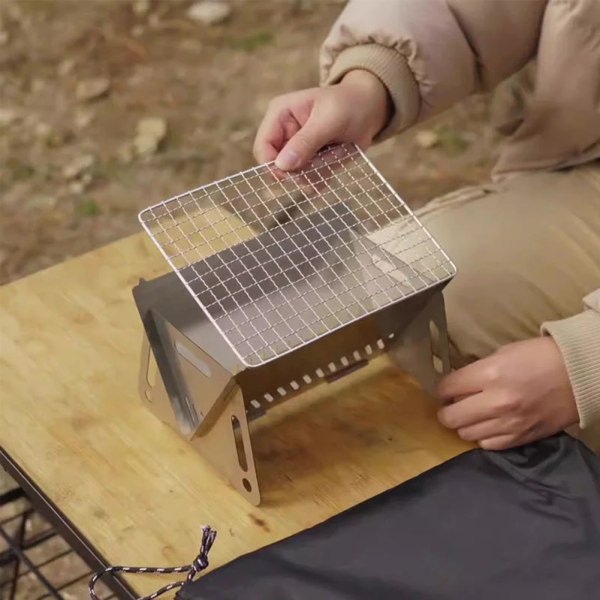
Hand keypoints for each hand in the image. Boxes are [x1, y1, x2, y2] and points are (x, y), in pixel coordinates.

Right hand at [253, 70, 391, 170]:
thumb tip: (282, 165)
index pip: (263, 148)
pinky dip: (321, 177)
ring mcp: (293, 150)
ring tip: (333, 155)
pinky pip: (307, 180)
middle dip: (300, 171)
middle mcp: (281, 134)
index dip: (275, 166)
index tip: (297, 173)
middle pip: (277, 167)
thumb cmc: (349, 105)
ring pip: (293, 177)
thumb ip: (306, 142)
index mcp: (279, 114)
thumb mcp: (330, 120)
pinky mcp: (305, 162)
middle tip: (324, 161)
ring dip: (315, 173)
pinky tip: (333, 162)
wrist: (368, 110)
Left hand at [436, 337, 578, 449]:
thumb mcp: (503, 353)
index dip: (442, 389)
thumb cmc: (540, 357)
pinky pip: (489, 445)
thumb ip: (478, 370)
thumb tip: (459, 384)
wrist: (580, 374)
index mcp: (489, 374)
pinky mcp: (522, 438)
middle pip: (451, 417)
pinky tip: (488, 426)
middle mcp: (496, 402)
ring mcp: (509, 423)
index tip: (445, 389)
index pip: (448, 388)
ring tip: (470, 415)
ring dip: (464, 424)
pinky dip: (483, 436)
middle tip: (451, 406)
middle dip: (446, 411)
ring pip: (466, 434)